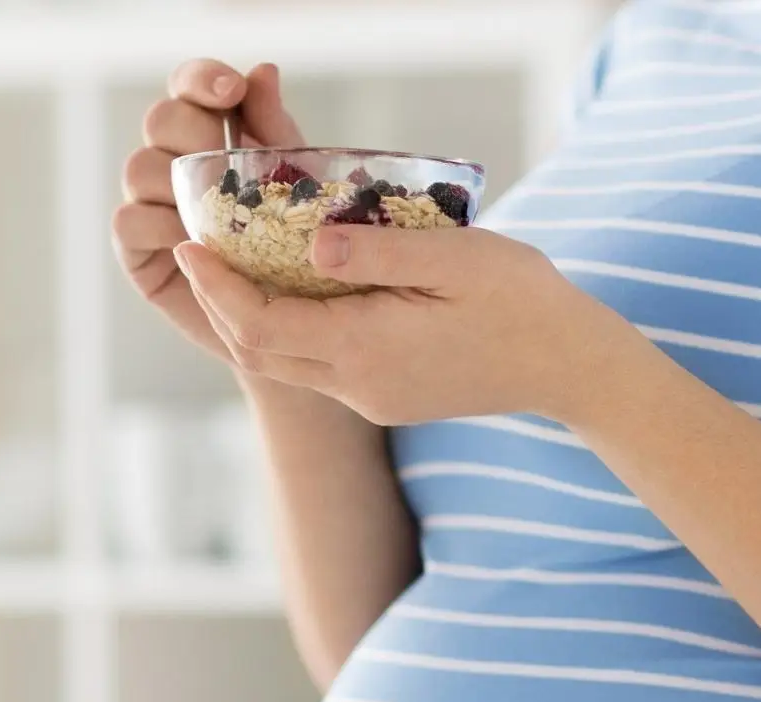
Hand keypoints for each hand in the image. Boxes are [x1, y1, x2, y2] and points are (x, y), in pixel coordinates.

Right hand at [113, 60, 304, 360]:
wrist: (290, 319)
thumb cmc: (296, 244)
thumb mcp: (296, 181)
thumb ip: (274, 127)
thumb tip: (263, 70)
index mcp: (209, 131)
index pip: (189, 86)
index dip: (201, 79)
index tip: (232, 91)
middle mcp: (171, 160)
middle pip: (160, 119)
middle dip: (195, 133)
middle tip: (230, 165)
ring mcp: (149, 204)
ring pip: (139, 167)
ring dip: (177, 183)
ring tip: (220, 212)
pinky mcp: (136, 251)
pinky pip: (128, 222)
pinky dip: (160, 227)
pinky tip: (194, 243)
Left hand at [172, 224, 653, 426]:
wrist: (569, 366)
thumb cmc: (521, 300)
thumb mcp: (454, 256)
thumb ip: (376, 252)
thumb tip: (307, 245)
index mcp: (366, 348)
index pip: (258, 327)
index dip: (215, 288)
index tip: (191, 245)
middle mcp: (357, 384)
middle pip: (256, 352)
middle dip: (220, 303)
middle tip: (200, 248)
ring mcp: (370, 397)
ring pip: (282, 364)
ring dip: (249, 319)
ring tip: (233, 265)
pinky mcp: (385, 398)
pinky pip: (316, 366)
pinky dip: (289, 330)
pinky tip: (293, 291)